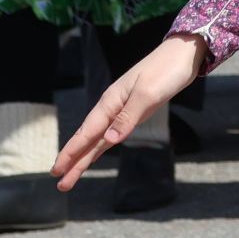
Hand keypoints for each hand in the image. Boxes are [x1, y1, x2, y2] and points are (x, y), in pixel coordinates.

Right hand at [54, 34, 205, 189]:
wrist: (182, 53)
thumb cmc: (166, 70)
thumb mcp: (148, 93)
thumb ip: (128, 117)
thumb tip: (109, 140)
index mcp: (111, 101)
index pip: (86, 131)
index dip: (71, 152)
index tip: (56, 170)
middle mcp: (111, 107)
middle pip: (88, 138)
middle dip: (73, 160)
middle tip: (59, 184)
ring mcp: (121, 110)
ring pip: (98, 138)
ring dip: (84, 157)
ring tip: (70, 177)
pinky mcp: (133, 112)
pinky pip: (110, 133)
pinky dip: (99, 146)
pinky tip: (93, 155)